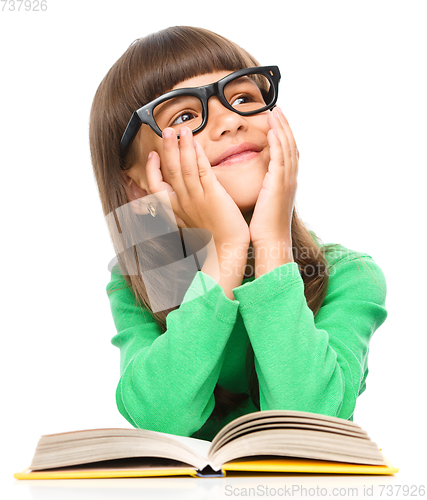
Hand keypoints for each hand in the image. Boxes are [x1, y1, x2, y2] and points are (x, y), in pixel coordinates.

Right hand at [145, 127, 249, 248]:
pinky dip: (199, 157)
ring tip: (182, 130)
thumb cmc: (212, 236)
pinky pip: (203, 172)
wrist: (226, 250)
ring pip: (185, 168)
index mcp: (177, 208)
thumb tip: (178, 197)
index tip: (153, 155)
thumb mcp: (191, 222)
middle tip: (166, 131)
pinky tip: (197, 145)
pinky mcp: (213, 196)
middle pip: (170, 171)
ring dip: (182, 147)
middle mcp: (184, 202)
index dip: (152, 170)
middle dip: (168, 149)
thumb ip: (183, 208)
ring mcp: (198, 198)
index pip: (156, 187)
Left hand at [249, 106, 298, 247]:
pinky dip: (278, 143)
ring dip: (281, 128)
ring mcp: (287, 180)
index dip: (283, 134)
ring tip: (274, 112)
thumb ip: (264, 188)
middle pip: (290, 145)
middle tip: (277, 109)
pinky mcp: (279, 184)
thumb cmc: (265, 226)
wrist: (271, 240)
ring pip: (287, 148)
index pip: (286, 151)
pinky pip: (280, 158)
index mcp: (286, 182)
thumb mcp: (266, 202)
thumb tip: (257, 182)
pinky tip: (272, 130)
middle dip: (284, 125)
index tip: (276, 120)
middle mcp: (290, 178)